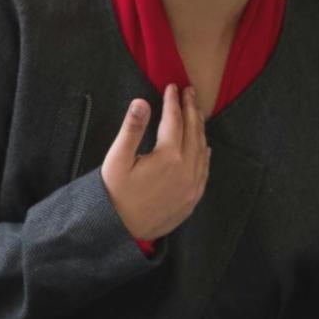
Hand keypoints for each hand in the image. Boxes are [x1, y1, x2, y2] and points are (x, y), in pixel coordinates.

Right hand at [101, 85, 209, 240]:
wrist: (121, 232)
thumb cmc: (114, 194)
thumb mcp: (117, 160)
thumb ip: (132, 129)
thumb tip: (141, 102)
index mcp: (168, 156)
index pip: (174, 120)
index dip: (173, 101)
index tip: (172, 86)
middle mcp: (186, 169)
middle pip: (193, 131)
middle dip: (191, 109)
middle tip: (190, 91)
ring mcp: (192, 185)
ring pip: (202, 149)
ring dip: (199, 128)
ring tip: (196, 112)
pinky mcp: (193, 198)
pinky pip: (204, 170)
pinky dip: (205, 153)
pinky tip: (204, 145)